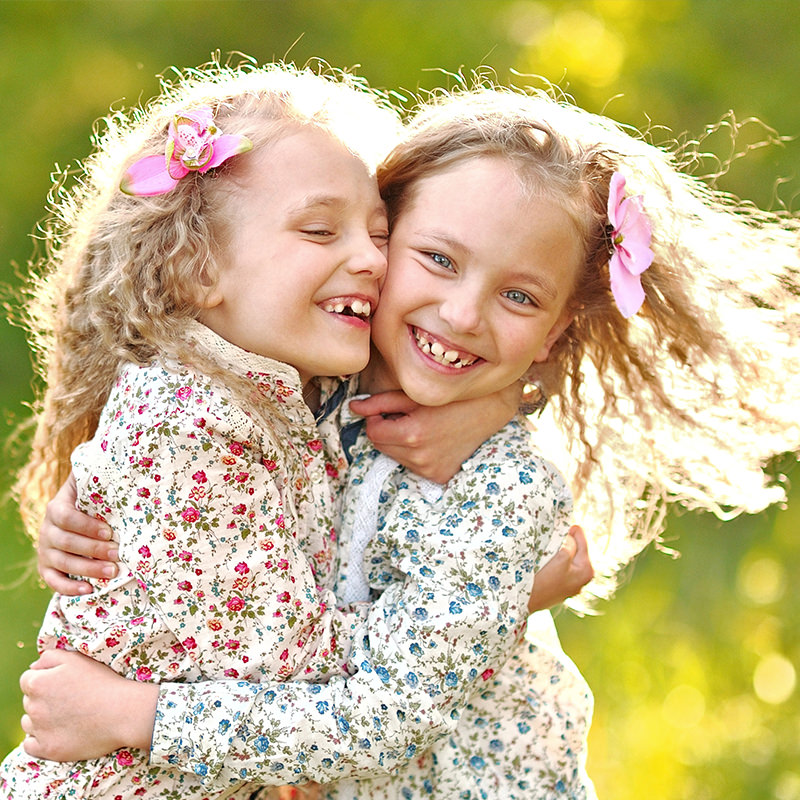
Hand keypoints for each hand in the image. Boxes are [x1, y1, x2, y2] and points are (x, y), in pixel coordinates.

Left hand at [20, 649, 157, 760]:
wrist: (122, 712)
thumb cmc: (102, 682)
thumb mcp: (77, 658)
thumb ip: (49, 657)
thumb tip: (33, 667)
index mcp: (37, 683)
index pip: (27, 680)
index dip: (44, 679)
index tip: (61, 684)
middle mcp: (33, 707)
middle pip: (29, 701)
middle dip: (43, 699)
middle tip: (69, 698)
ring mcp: (39, 730)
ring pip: (28, 723)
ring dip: (40, 719)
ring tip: (67, 715)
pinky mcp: (48, 749)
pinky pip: (29, 745)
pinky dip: (39, 739)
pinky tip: (57, 732)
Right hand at [38, 473, 118, 594]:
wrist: (76, 513)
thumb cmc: (93, 498)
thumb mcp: (91, 485)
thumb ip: (100, 477)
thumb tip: (125, 460)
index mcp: (57, 508)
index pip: (66, 517)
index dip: (86, 525)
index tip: (109, 531)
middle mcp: (47, 530)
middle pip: (66, 543)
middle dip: (93, 550)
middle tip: (118, 554)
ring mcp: (45, 550)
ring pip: (62, 563)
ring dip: (88, 569)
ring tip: (112, 572)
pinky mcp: (46, 568)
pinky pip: (53, 581)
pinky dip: (69, 588)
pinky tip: (89, 590)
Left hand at [349, 384, 520, 483]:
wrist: (491, 411)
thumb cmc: (452, 398)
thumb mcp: (415, 395)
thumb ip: (380, 402)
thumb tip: (353, 407)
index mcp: (412, 434)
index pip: (373, 432)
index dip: (377, 418)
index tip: (390, 410)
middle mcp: (420, 457)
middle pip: (381, 446)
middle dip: (386, 431)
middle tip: (407, 416)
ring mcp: (430, 470)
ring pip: (396, 457)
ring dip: (400, 443)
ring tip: (422, 427)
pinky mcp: (439, 477)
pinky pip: (413, 466)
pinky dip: (415, 454)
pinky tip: (433, 441)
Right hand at [528, 526, 593, 612]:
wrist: (524, 601)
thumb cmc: (544, 580)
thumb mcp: (562, 556)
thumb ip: (570, 543)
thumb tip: (571, 537)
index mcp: (587, 570)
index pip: (581, 540)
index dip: (570, 530)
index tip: (560, 522)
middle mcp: (582, 579)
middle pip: (575, 549)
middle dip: (564, 541)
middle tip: (552, 534)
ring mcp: (570, 584)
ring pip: (565, 558)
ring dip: (557, 550)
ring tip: (546, 547)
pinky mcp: (557, 587)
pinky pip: (558, 566)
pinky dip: (552, 560)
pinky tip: (543, 560)